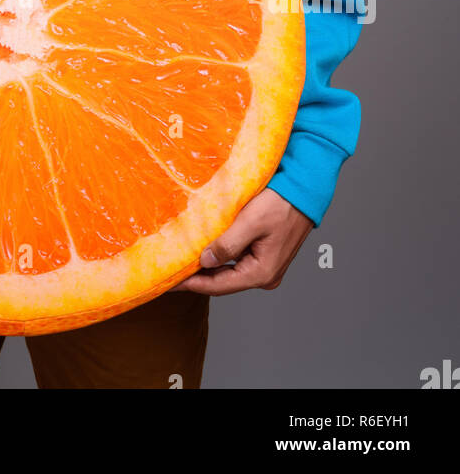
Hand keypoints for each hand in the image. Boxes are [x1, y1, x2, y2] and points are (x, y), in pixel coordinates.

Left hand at [169, 188, 313, 294]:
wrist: (305, 188)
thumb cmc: (281, 202)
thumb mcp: (250, 221)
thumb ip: (227, 245)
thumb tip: (204, 262)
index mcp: (261, 273)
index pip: (218, 285)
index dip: (192, 284)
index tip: (170, 282)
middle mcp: (265, 275)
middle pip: (223, 281)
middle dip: (197, 277)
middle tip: (170, 272)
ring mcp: (266, 266)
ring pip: (229, 270)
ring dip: (207, 266)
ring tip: (182, 261)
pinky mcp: (265, 254)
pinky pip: (237, 259)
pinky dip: (220, 256)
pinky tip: (204, 249)